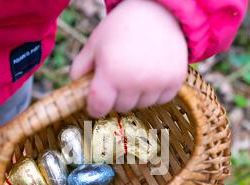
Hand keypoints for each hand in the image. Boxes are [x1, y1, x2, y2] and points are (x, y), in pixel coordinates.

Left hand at [70, 0, 187, 117]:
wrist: (158, 11)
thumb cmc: (122, 27)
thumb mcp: (95, 43)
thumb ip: (80, 67)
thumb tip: (74, 86)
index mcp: (111, 72)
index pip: (99, 107)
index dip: (95, 108)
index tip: (96, 104)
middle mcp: (135, 81)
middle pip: (122, 107)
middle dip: (117, 97)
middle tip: (120, 78)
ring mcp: (157, 82)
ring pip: (142, 105)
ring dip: (138, 95)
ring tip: (137, 72)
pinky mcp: (175, 81)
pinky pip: (162, 99)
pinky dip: (156, 92)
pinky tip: (153, 74)